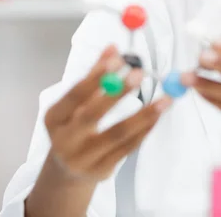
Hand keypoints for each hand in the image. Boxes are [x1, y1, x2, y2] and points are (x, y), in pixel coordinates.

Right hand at [44, 45, 171, 181]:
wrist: (68, 171)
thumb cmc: (74, 127)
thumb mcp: (76, 104)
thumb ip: (94, 76)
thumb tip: (113, 48)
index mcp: (54, 119)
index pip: (74, 95)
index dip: (95, 77)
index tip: (118, 60)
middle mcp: (64, 141)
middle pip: (92, 116)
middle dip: (117, 94)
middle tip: (140, 74)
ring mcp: (83, 159)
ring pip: (117, 134)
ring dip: (144, 115)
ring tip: (166, 99)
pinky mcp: (102, 170)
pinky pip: (128, 148)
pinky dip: (145, 130)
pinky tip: (158, 116)